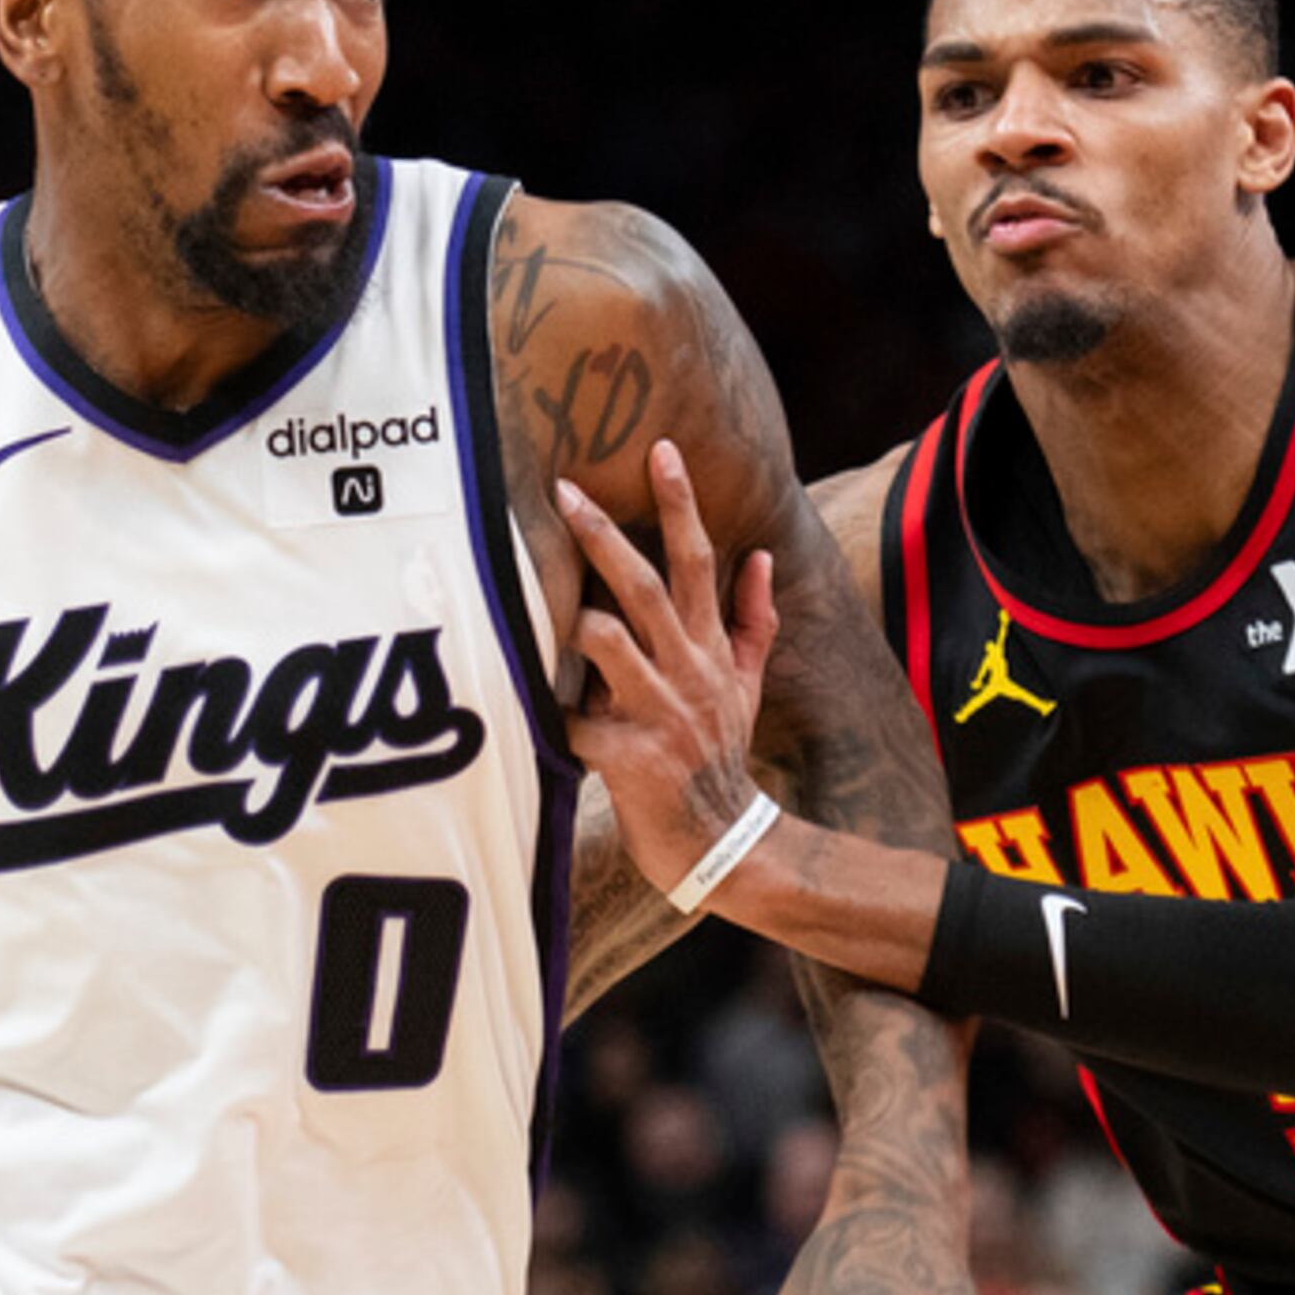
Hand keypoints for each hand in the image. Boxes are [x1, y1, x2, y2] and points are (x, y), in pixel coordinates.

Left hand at [553, 440, 777, 894]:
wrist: (721, 843)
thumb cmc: (720, 755)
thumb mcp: (746, 685)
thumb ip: (752, 619)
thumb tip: (761, 554)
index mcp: (709, 648)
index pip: (698, 562)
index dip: (680, 504)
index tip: (660, 450)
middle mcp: (687, 671)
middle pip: (643, 586)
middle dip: (602, 535)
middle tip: (564, 491)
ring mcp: (660, 713)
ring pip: (608, 642)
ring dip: (572, 625)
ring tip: (542, 618)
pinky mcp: (631, 758)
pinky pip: (574, 722)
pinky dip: (551, 716)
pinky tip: (534, 719)